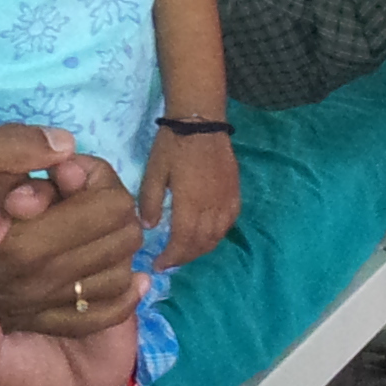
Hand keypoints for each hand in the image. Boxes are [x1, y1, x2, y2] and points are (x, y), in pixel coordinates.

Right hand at [0, 124, 143, 338]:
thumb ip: (13, 146)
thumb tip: (68, 144)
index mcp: (23, 244)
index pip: (107, 208)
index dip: (96, 175)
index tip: (57, 164)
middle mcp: (37, 284)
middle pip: (120, 241)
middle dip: (109, 203)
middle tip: (71, 185)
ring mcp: (31, 308)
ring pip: (115, 280)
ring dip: (114, 243)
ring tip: (88, 215)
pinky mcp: (22, 320)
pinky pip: (91, 320)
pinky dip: (118, 299)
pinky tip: (129, 279)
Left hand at [141, 128, 238, 267]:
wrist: (201, 120)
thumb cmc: (173, 144)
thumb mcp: (154, 171)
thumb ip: (151, 201)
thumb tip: (150, 227)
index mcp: (191, 204)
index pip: (183, 242)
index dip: (171, 257)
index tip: (158, 265)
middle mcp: (212, 207)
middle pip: (201, 243)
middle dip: (184, 257)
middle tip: (169, 262)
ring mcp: (227, 200)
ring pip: (217, 236)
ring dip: (201, 249)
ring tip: (185, 252)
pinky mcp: (235, 192)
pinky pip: (229, 223)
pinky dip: (217, 235)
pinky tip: (207, 235)